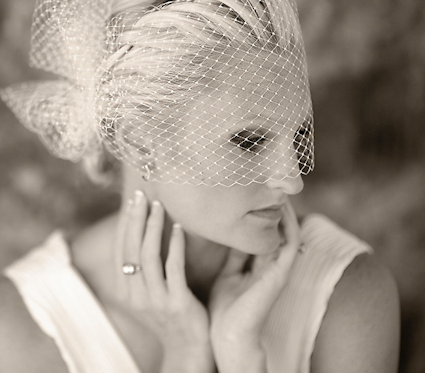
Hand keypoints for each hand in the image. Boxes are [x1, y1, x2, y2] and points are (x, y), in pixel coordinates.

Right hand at [114, 191, 213, 372]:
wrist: (188, 349)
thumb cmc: (172, 315)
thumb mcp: (150, 293)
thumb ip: (143, 270)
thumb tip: (140, 236)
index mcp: (125, 291)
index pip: (120, 250)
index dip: (125, 224)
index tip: (132, 201)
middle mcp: (134, 295)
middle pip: (130, 249)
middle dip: (135, 219)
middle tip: (141, 195)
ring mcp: (154, 300)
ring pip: (148, 256)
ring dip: (152, 227)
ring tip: (159, 206)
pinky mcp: (176, 304)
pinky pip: (173, 268)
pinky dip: (174, 245)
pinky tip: (179, 228)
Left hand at [208, 200, 300, 372]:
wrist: (228, 334)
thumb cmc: (225, 307)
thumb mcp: (227, 273)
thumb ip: (233, 256)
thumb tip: (230, 232)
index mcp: (259, 264)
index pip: (267, 231)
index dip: (265, 211)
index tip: (256, 190)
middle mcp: (272, 263)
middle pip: (281, 228)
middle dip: (277, 206)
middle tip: (271, 181)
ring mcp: (279, 268)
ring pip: (290, 231)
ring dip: (287, 210)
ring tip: (280, 189)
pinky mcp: (281, 274)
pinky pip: (291, 243)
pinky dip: (290, 225)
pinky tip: (284, 208)